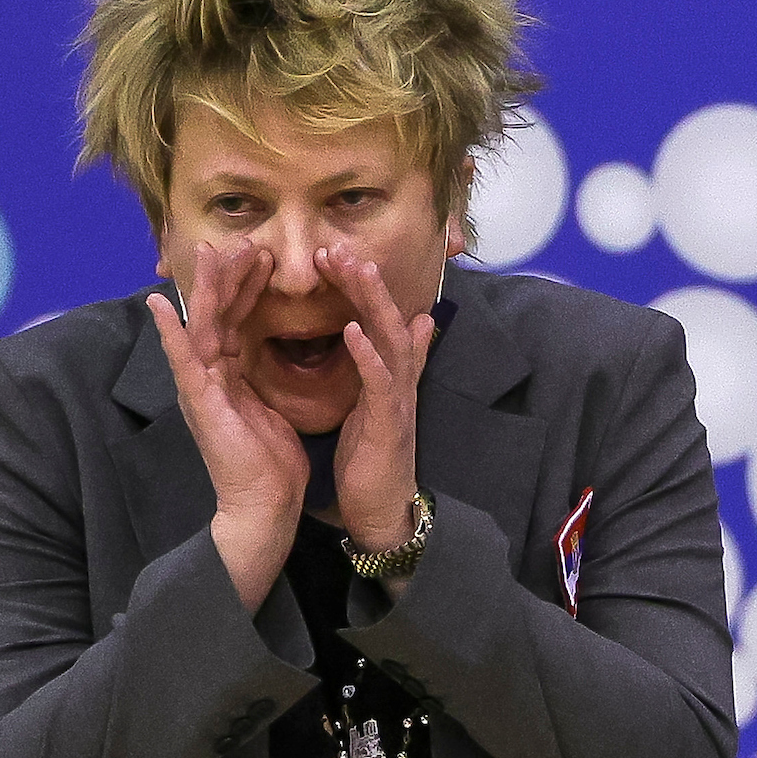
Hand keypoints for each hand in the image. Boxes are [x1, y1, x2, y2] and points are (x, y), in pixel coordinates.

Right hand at [150, 241, 306, 612]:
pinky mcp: (199, 403)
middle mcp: (209, 378)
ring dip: (206, 289)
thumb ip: (262, 379)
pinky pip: (183, 360)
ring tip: (209, 252)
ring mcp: (200, 389)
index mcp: (229, 377)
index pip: (237, 320)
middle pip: (217, 315)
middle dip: (226, 276)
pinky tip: (161, 303)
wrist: (264, 507)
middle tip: (237, 239)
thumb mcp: (271, 409)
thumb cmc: (270, 466)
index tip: (261, 255)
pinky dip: (171, 331)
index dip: (246, 287)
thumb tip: (267, 358)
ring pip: (202, 327)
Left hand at [319, 244, 435, 550]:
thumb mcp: (380, 403)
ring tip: (354, 268)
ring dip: (372, 302)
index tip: (332, 256)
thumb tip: (424, 320)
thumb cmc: (374, 460)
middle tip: (338, 246)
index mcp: (388, 374)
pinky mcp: (388, 424)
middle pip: (387, 317)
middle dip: (364, 280)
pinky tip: (352, 330)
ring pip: (391, 338)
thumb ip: (395, 363)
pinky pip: (381, 383)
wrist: (381, 511)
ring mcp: (397, 400)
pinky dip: (369, 354)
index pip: (376, 318)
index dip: (357, 285)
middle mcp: (398, 380)